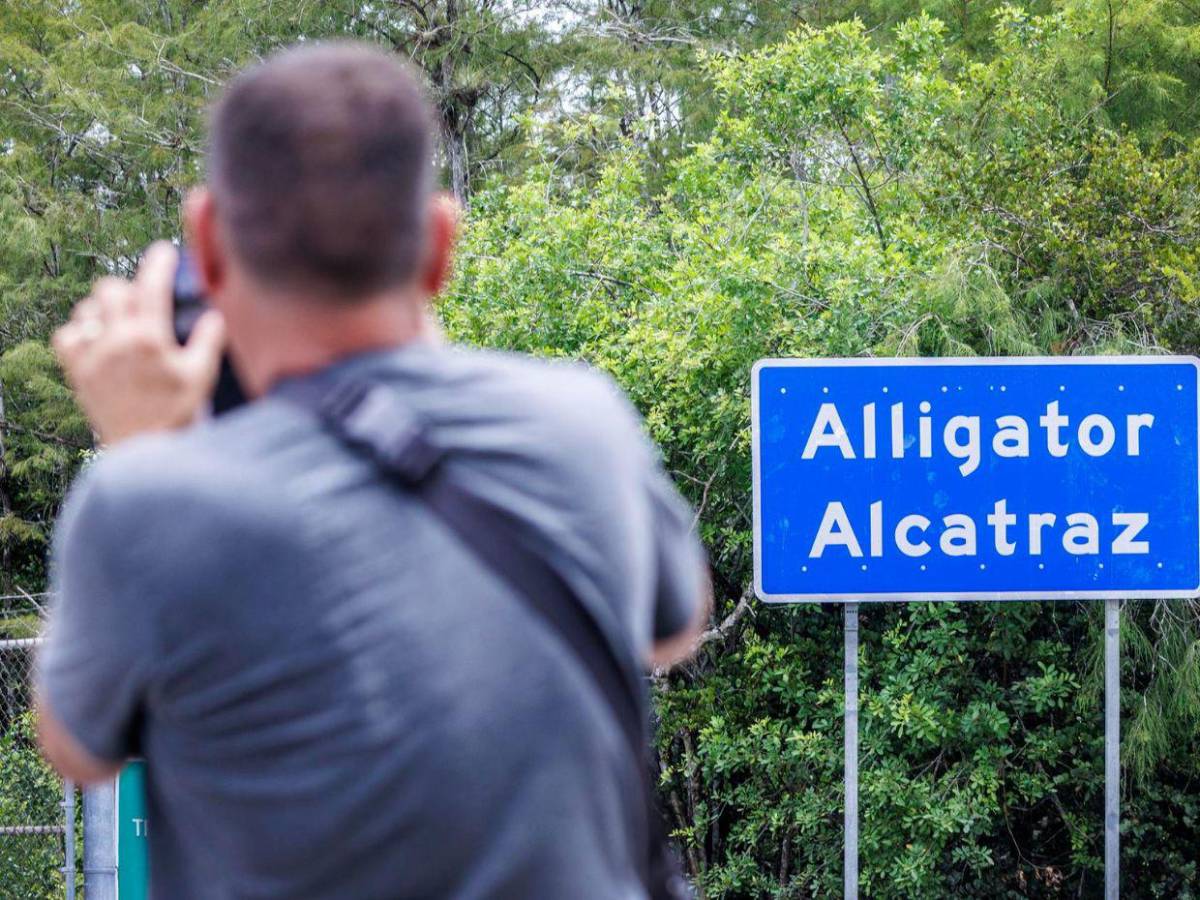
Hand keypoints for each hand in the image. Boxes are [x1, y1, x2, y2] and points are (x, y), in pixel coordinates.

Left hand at [53, 242, 226, 445]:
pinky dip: (79, 331)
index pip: (152, 286)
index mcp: (150, 339)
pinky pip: (66, 336)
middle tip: (143, 297)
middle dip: (129, 286)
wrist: (144, 449)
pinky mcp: (78, 372)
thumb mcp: (201, 377)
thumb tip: (215, 315)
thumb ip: (208, 341)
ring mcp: (93, 356)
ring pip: (88, 309)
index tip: (163, 251)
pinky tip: (95, 339)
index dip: (158, 263)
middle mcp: (117, 341)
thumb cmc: (177, 414)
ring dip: (104, 307)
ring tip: (120, 319)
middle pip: (112, 289)